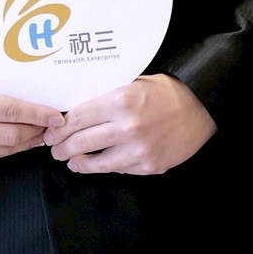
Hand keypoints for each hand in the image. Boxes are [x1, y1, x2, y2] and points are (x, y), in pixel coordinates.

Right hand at [0, 62, 64, 163]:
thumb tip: (38, 79)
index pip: (10, 111)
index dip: (37, 114)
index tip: (56, 115)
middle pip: (12, 134)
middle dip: (38, 129)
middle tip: (53, 123)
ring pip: (7, 148)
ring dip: (29, 140)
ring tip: (43, 130)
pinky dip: (14, 147)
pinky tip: (24, 137)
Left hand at [47, 74, 216, 174]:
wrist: (201, 108)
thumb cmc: (165, 92)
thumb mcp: (133, 83)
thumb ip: (105, 97)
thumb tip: (73, 112)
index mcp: (120, 100)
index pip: (76, 118)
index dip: (59, 128)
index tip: (51, 132)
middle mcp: (128, 126)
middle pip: (80, 142)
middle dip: (62, 147)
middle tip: (55, 149)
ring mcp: (139, 150)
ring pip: (96, 163)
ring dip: (78, 163)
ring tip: (71, 160)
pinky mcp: (149, 166)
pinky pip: (118, 170)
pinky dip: (106, 167)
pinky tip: (98, 163)